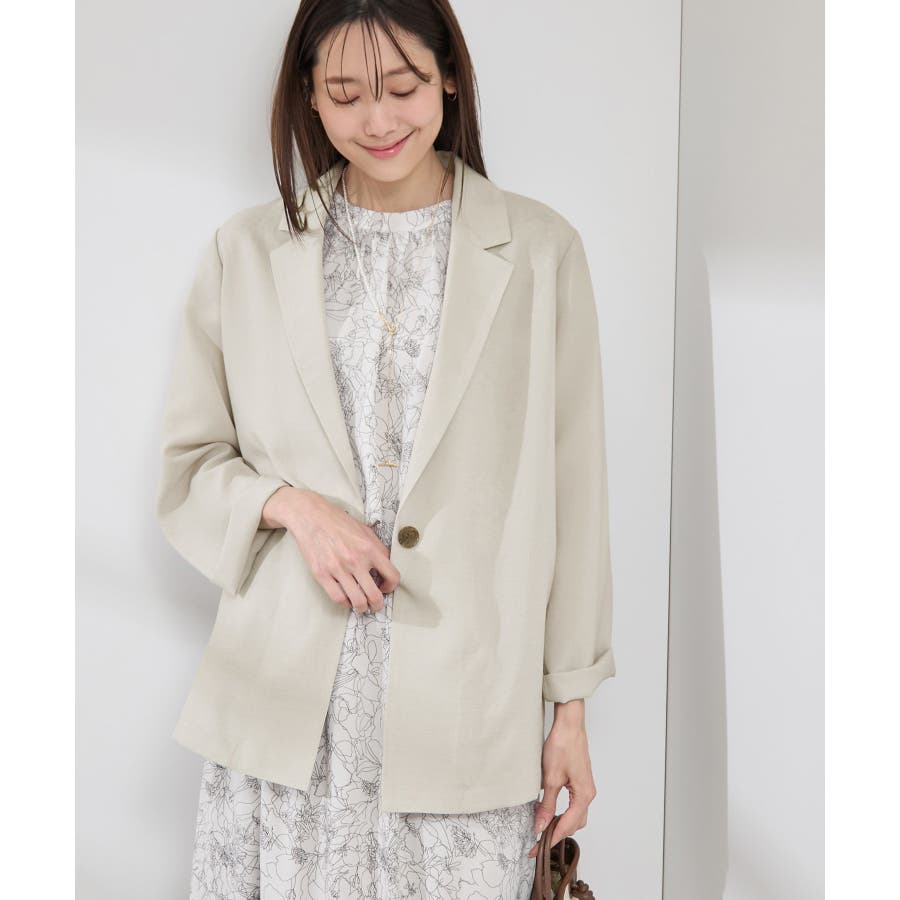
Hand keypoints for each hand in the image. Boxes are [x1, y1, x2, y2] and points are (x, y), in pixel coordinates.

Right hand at [262, 487, 400, 612]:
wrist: (311, 516)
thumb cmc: (338, 522)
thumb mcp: (365, 530)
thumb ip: (378, 548)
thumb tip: (387, 565)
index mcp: (370, 549)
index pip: (392, 576)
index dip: (392, 586)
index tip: (386, 588)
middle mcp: (356, 560)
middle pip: (374, 595)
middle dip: (377, 604)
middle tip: (375, 604)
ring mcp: (338, 569)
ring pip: (357, 601)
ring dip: (362, 607)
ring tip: (361, 605)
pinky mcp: (321, 574)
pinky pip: (338, 598)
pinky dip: (345, 603)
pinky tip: (346, 598)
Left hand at [528, 709, 596, 858]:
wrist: (569, 725)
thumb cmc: (562, 746)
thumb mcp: (550, 778)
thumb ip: (546, 805)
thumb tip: (541, 826)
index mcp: (584, 796)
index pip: (567, 826)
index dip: (552, 838)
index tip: (538, 848)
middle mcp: (588, 794)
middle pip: (574, 824)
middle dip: (556, 833)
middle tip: (537, 841)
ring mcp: (585, 788)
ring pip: (575, 815)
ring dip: (560, 823)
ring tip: (542, 826)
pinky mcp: (580, 781)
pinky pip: (573, 805)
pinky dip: (562, 812)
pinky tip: (549, 810)